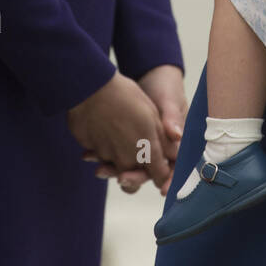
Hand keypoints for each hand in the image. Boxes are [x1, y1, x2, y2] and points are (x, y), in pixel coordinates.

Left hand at [84, 66, 187, 195]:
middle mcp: (156, 149)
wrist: (143, 76)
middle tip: (122, 178)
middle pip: (147, 172)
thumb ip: (172, 117)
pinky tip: (87, 155)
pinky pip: (111, 156)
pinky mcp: (121, 142)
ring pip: (126, 167)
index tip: (161, 189)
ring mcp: (138, 147)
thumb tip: (178, 135)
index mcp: (174, 143)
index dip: (169, 179)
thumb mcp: (169, 100)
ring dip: (113, 170)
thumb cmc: (164, 87)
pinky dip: (100, 157)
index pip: (173, 166)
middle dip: (134, 177)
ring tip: (99, 169)